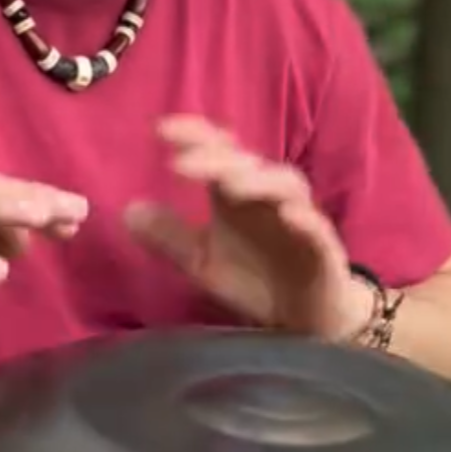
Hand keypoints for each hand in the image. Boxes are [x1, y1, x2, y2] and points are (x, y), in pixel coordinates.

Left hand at [124, 117, 370, 338]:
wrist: (303, 322)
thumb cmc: (254, 281)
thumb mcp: (202, 262)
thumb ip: (170, 237)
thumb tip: (126, 212)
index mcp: (238, 194)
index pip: (218, 153)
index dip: (195, 136)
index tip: (160, 129)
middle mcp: (269, 198)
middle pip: (247, 165)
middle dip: (217, 160)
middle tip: (182, 164)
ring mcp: (300, 219)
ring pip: (285, 187)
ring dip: (258, 182)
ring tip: (229, 185)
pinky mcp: (324, 249)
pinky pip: (317, 229)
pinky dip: (304, 219)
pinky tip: (288, 215)